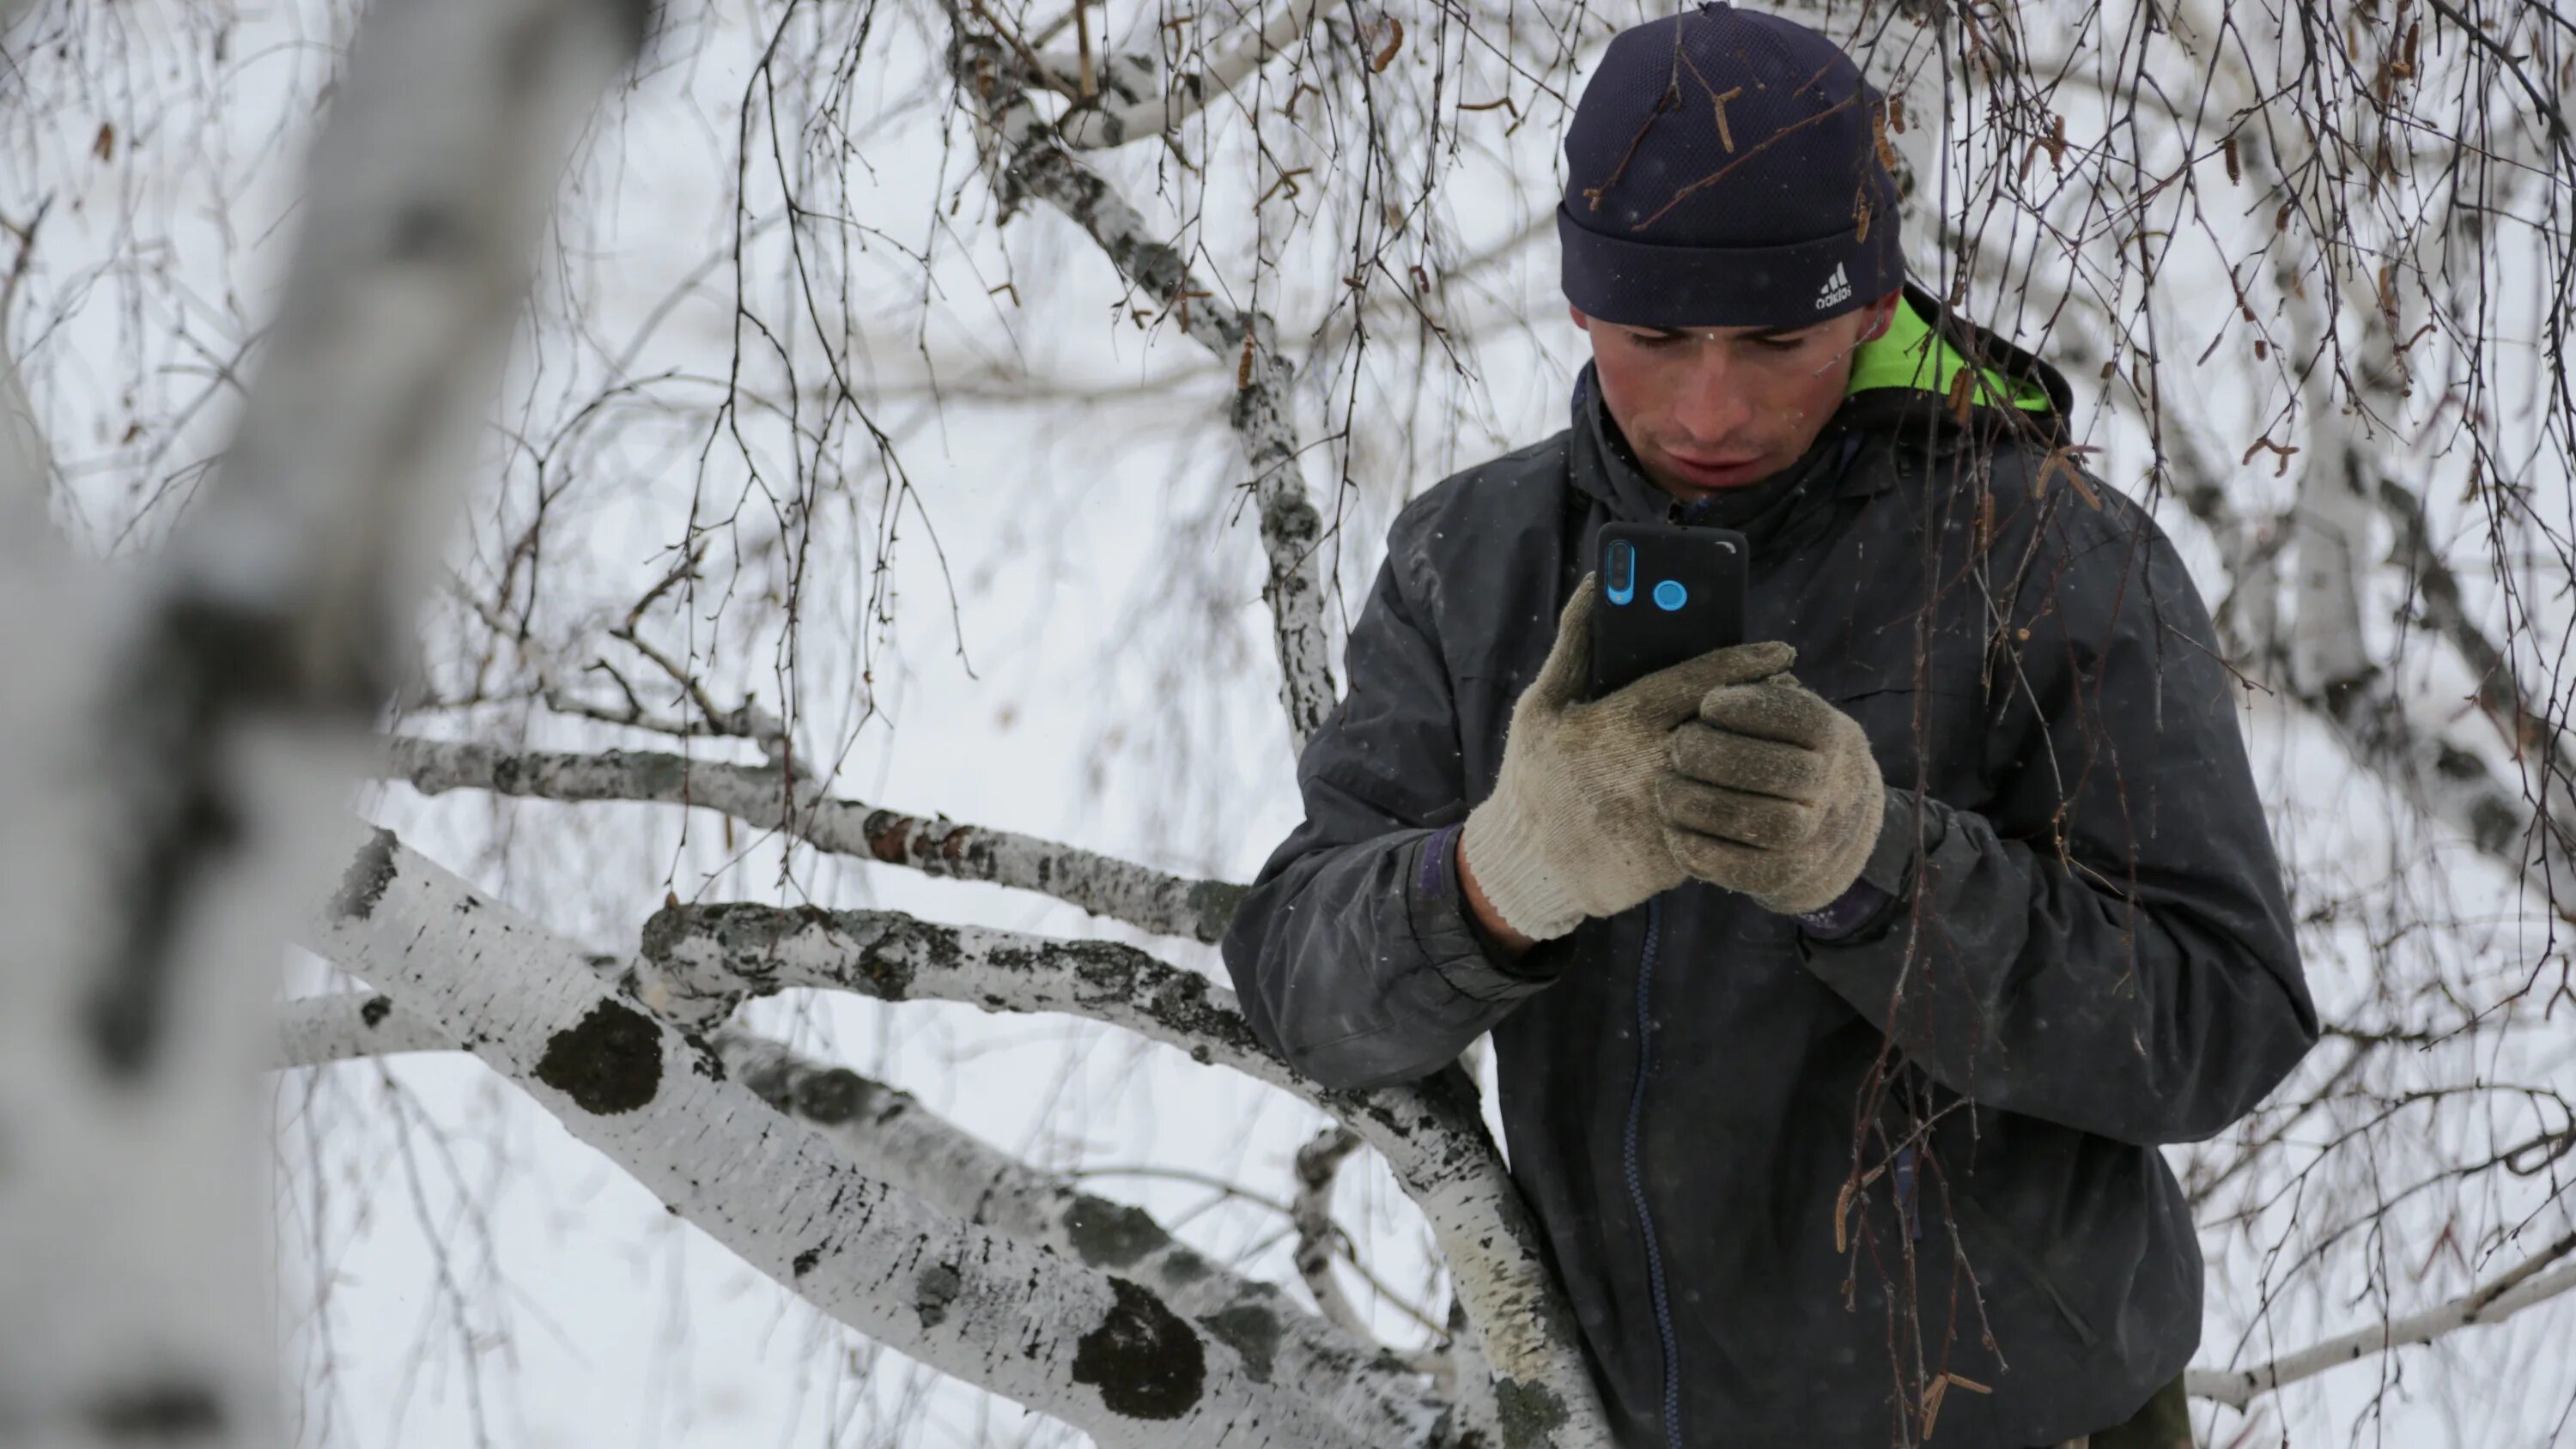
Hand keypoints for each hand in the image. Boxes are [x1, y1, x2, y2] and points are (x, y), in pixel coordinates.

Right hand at [1461, 577, 1793, 941]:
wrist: (1528, 866)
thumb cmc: (1536, 775)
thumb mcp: (1540, 704)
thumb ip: (1574, 641)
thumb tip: (1597, 581)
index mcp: (1619, 723)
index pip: (1699, 681)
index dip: (1746, 661)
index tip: (1781, 650)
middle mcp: (1649, 768)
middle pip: (1730, 727)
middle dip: (1765, 708)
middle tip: (1787, 693)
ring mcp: (1666, 815)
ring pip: (1735, 777)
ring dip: (1761, 756)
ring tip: (1774, 739)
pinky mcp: (1677, 857)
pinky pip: (1723, 823)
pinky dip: (1740, 801)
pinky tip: (1749, 788)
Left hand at [1657, 664, 1885, 914]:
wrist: (1830, 828)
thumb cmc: (1790, 753)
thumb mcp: (1790, 713)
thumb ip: (1767, 687)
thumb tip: (1771, 655)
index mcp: (1837, 738)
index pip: (1806, 720)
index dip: (1753, 709)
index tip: (1709, 704)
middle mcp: (1838, 788)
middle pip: (1788, 772)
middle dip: (1722, 757)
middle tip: (1678, 745)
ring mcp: (1820, 838)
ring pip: (1772, 826)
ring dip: (1709, 806)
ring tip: (1668, 790)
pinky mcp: (1793, 878)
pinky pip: (1752, 873)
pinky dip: (1708, 853)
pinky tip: (1676, 832)